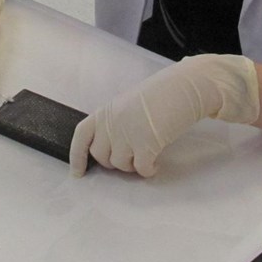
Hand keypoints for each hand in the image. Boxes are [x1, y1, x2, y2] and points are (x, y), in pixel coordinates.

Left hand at [70, 54, 259, 176]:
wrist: (184, 87)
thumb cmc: (162, 94)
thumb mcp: (128, 105)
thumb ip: (115, 123)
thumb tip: (111, 148)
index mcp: (106, 111)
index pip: (81, 135)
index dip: (77, 157)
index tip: (77, 173)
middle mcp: (112, 122)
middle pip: (101, 156)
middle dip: (113, 162)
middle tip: (130, 158)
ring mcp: (127, 133)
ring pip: (119, 165)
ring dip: (132, 166)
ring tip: (146, 157)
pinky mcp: (146, 143)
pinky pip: (140, 169)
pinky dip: (148, 171)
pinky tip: (155, 165)